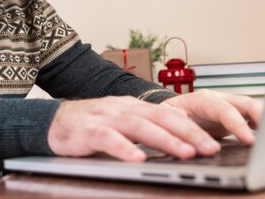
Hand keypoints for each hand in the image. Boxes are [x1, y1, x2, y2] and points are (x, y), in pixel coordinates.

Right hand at [47, 95, 221, 162]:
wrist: (51, 122)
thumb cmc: (89, 126)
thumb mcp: (119, 125)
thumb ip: (143, 131)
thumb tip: (179, 145)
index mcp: (131, 106)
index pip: (167, 114)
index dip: (191, 127)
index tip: (213, 142)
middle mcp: (121, 108)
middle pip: (159, 117)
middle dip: (187, 132)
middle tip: (209, 148)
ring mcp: (103, 118)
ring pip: (138, 126)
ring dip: (164, 140)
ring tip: (184, 153)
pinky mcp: (86, 131)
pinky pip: (107, 138)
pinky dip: (124, 148)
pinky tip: (137, 159)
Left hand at [159, 89, 263, 144]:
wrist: (169, 111)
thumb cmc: (167, 114)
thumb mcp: (165, 116)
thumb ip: (175, 120)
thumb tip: (182, 126)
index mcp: (202, 99)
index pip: (223, 109)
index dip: (237, 124)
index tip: (248, 140)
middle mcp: (219, 100)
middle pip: (246, 103)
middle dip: (261, 116)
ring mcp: (229, 106)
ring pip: (254, 107)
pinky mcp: (236, 116)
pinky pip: (255, 117)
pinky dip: (264, 124)